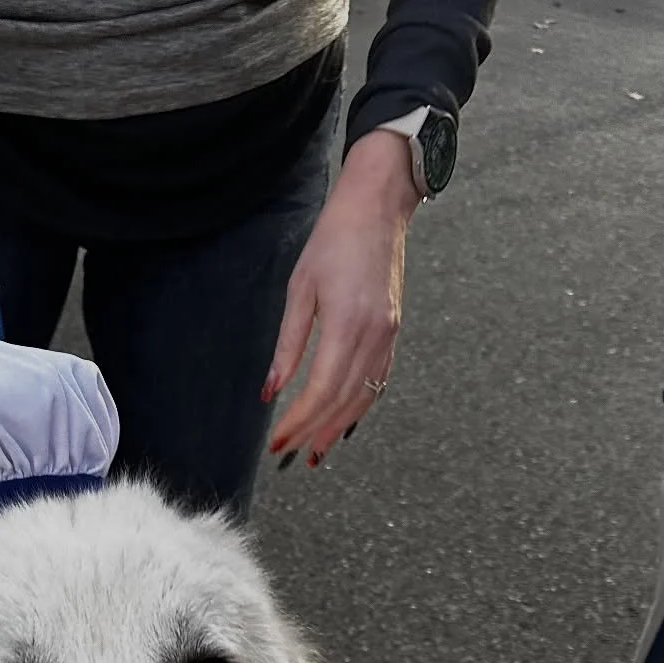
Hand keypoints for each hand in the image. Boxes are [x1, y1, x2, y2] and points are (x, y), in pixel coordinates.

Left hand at [265, 128, 421, 464]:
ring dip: (338, 427)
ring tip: (316, 450)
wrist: (379, 208)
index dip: (298, 421)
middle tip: (291, 454)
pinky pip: (377, 381)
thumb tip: (271, 390)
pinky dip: (359, 406)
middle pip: (342, 401)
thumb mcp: (300, 289)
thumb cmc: (334, 239)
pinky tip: (343, 420)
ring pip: (362, 397)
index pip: (319, 390)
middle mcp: (373, 335)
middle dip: (314, 432)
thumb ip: (287, 346)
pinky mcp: (392, 331)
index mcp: (346, 324)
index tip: (277, 440)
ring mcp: (387, 335)